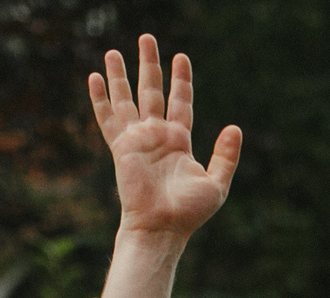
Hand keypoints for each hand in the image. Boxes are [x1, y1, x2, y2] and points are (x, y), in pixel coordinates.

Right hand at [87, 37, 241, 246]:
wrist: (162, 228)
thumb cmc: (188, 213)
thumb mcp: (216, 183)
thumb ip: (225, 155)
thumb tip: (234, 127)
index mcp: (179, 141)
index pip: (180, 102)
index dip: (181, 80)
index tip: (181, 57)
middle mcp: (156, 136)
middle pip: (152, 91)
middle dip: (150, 65)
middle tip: (147, 38)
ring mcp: (137, 140)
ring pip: (127, 99)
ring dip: (120, 75)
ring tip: (113, 51)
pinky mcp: (122, 148)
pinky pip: (108, 118)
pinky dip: (100, 98)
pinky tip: (94, 78)